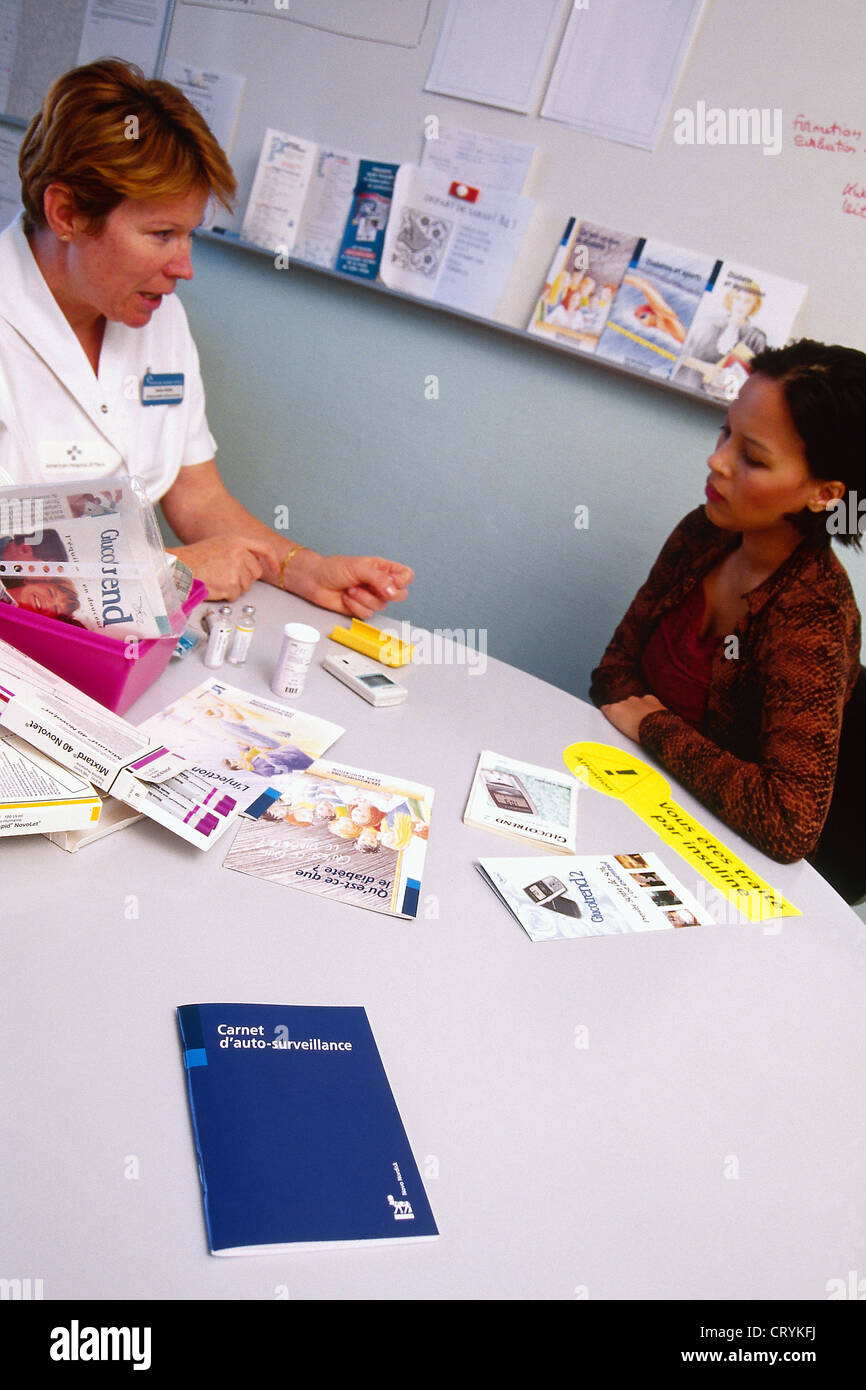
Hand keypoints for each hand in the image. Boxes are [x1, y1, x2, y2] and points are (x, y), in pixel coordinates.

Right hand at [169, 534, 280, 599]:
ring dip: (233, 587)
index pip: (264, 548)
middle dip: (244, 578)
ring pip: (246, 586)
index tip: (274, 568)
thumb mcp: (220, 545)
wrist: (179, 566)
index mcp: (237, 541)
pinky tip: (214, 585)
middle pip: (256, 573)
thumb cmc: (194, 558)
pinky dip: (225, 594)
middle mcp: (239, 552)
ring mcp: (236, 568)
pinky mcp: (231, 583)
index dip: (272, 559)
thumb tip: (251, 564)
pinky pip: (235, 595)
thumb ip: (238, 550)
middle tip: (226, 575)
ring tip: (217, 578)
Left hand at [288, 552, 413, 617]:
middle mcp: (380, 584)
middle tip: (370, 586)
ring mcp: (371, 597)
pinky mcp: (361, 609)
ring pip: (381, 606)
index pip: (406, 576)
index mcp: (383, 569)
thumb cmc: (334, 568)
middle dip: (383, 593)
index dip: (402, 581)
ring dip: (363, 598)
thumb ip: (380, 579)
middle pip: (400, 595)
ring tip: (350, 588)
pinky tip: (346, 597)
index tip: (390, 581)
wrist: (315, 581)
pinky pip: (367, 614)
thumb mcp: (359, 567)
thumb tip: (394, 591)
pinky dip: (355, 606)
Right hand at [600, 694, 666, 741]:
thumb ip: (615, 722)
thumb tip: (612, 718)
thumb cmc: (639, 733)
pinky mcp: (649, 698)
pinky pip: (646, 700)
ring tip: (640, 721)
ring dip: (635, 709)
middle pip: (620, 705)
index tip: (611, 718)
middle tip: (628, 724)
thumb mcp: (620, 732)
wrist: (658, 729)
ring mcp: (637, 699)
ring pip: (633, 702)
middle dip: (624, 712)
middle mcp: (624, 701)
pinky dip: (647, 705)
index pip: (605, 708)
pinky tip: (650, 715)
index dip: (608, 714)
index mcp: (614, 710)